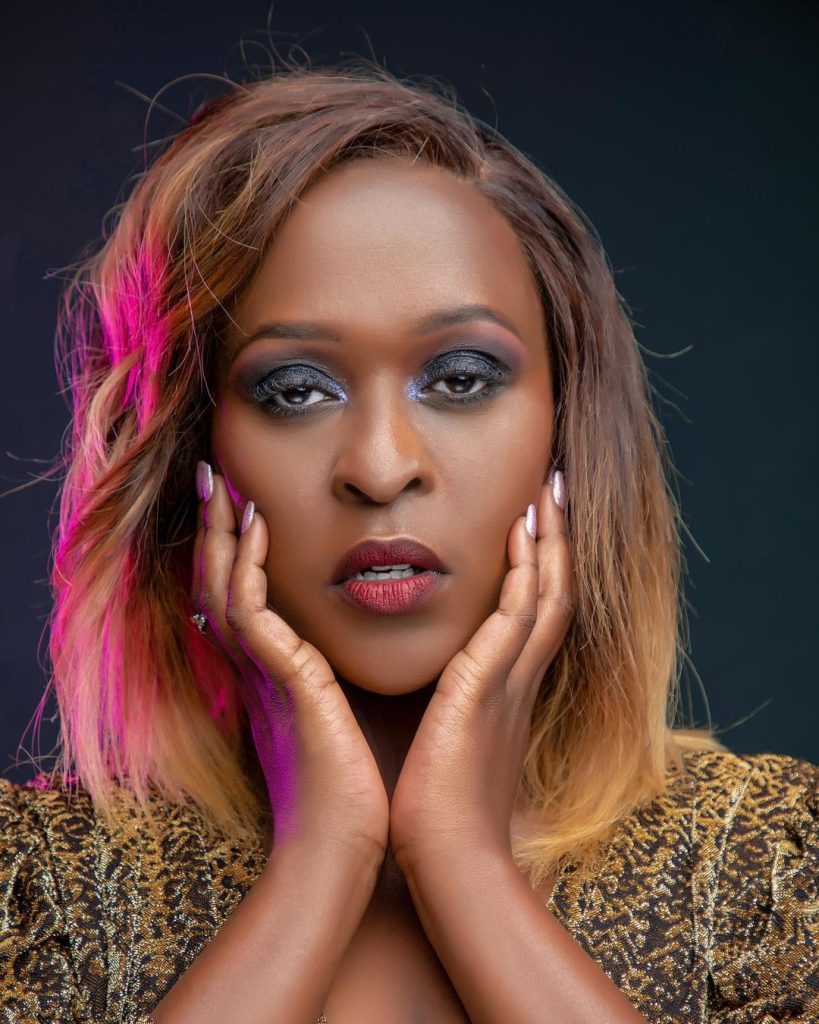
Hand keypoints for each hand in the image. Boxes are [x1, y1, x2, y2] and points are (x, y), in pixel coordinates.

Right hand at [191, 466, 389, 863]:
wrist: (347, 842)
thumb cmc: (355, 782)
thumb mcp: (346, 709)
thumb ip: (344, 672)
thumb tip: (367, 639)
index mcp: (277, 671)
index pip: (244, 592)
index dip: (236, 546)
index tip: (243, 498)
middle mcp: (260, 666)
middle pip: (219, 579)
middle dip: (215, 526)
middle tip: (212, 473)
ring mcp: (264, 673)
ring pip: (223, 585)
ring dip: (222, 531)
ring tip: (224, 481)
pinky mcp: (283, 682)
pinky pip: (251, 612)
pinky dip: (249, 565)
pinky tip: (260, 525)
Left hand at [388, 472, 574, 875]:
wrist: (447, 856)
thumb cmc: (440, 808)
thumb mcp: (448, 742)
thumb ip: (446, 709)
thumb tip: (430, 693)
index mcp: (508, 690)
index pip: (533, 611)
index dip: (540, 564)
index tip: (534, 520)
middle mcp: (520, 678)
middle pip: (554, 590)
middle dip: (557, 539)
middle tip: (556, 487)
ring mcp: (511, 680)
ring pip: (547, 592)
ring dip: (550, 539)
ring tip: (548, 489)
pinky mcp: (489, 685)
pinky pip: (517, 613)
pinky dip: (524, 570)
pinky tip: (519, 530)